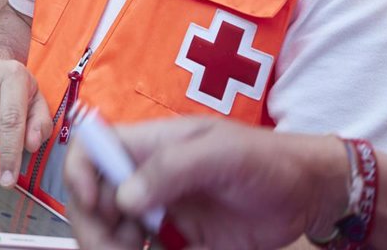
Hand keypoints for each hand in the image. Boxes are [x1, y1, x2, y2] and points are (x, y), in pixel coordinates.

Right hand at [63, 118, 340, 249]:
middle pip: (93, 199)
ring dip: (110, 249)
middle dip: (94, 228)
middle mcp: (146, 178)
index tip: (96, 205)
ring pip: (110, 233)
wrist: (307, 195)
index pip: (92, 148)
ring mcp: (158, 211)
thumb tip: (125, 196)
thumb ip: (173, 168)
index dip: (78, 173)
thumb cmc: (269, 161)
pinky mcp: (175, 243)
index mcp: (151, 146)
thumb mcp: (223, 155)